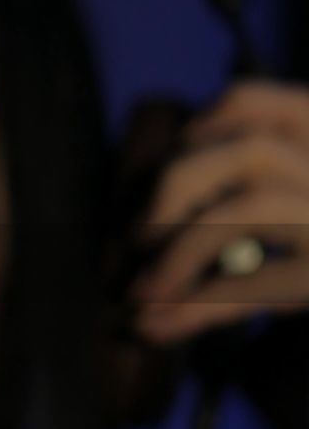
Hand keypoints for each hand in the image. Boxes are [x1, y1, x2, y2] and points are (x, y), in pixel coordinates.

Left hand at [133, 80, 308, 343]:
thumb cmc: (298, 243)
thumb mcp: (277, 195)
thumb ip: (228, 183)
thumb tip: (136, 219)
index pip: (248, 102)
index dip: (193, 129)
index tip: (161, 171)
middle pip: (248, 151)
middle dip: (176, 188)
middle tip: (138, 236)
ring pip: (251, 206)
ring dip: (181, 249)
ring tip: (141, 290)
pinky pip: (255, 283)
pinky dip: (195, 305)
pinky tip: (157, 325)